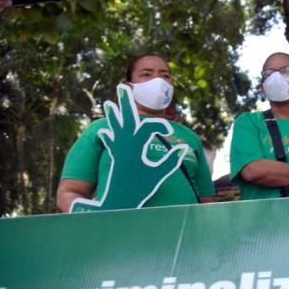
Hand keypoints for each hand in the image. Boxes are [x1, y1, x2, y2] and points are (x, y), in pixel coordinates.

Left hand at [71, 85, 187, 211]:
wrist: (118, 201)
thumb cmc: (140, 188)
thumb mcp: (158, 174)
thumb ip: (171, 160)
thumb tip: (183, 148)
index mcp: (135, 146)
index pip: (148, 127)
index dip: (160, 125)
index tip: (169, 131)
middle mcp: (124, 144)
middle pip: (125, 118)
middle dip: (125, 102)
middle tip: (123, 86)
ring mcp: (118, 149)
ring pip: (115, 127)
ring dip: (112, 115)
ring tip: (107, 103)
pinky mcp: (115, 157)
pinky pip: (110, 141)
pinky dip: (109, 135)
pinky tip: (104, 131)